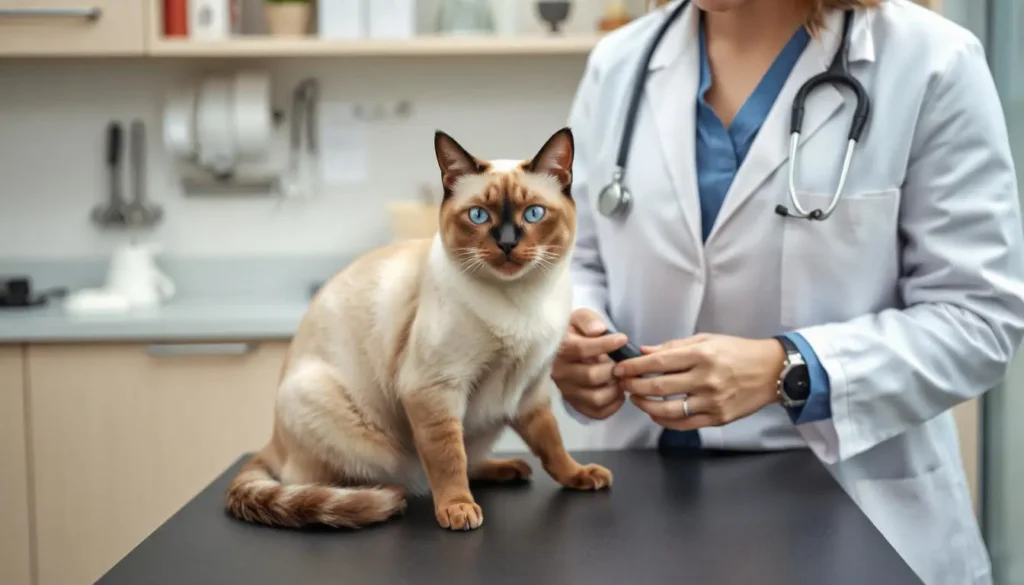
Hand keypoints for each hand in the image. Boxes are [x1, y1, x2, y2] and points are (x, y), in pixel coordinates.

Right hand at [551, 308, 629, 419]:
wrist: (565, 348)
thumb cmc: (575, 331)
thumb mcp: (580, 317)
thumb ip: (588, 320)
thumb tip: (598, 330)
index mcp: (558, 350)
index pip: (581, 349)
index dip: (605, 345)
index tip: (623, 339)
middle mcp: (559, 373)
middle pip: (592, 376)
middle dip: (614, 369)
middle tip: (624, 363)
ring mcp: (566, 391)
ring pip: (596, 398)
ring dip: (615, 388)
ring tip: (621, 377)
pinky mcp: (575, 405)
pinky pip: (598, 412)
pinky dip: (614, 404)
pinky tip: (618, 390)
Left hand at [612, 334, 785, 430]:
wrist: (772, 371)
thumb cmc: (738, 352)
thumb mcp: (707, 340)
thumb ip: (674, 347)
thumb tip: (644, 351)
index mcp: (702, 355)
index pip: (658, 362)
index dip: (634, 366)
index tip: (620, 368)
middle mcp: (706, 379)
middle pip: (659, 387)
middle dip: (634, 386)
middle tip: (623, 384)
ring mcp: (712, 401)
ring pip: (669, 410)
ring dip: (646, 406)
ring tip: (636, 399)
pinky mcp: (718, 418)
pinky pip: (684, 424)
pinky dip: (665, 421)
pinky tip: (655, 414)